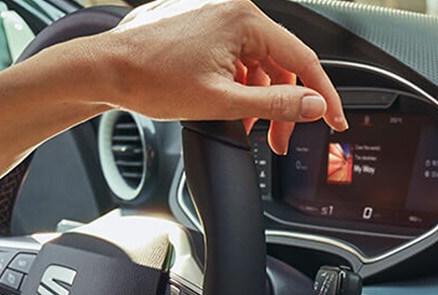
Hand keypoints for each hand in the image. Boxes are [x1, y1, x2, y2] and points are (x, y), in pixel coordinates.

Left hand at [88, 0, 347, 152]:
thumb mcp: (224, 101)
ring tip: (248, 127)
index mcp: (244, 20)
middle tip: (280, 138)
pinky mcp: (202, 26)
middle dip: (284, 104)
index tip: (335, 121)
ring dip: (260, 98)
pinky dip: (240, 85)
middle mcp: (233, 10)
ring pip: (259, 63)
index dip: (325, 95)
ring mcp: (216, 16)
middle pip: (281, 63)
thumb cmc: (149, 78)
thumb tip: (316, 106)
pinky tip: (230, 106)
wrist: (102, 70)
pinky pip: (237, 57)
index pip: (304, 59)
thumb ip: (278, 104)